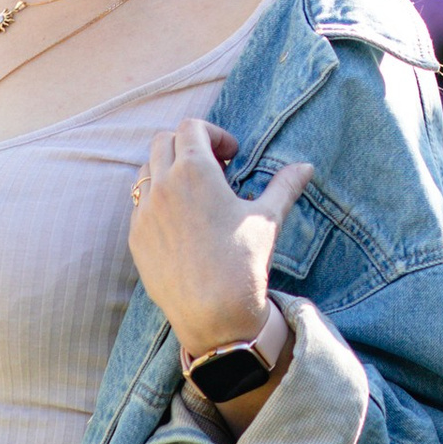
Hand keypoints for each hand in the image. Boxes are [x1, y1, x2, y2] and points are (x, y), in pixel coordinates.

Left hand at [127, 117, 314, 362]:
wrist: (214, 316)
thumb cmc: (244, 263)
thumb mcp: (268, 218)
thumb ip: (285, 185)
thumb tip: (306, 166)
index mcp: (195, 170)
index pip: (191, 127)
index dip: (214, 134)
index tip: (231, 156)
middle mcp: (163, 185)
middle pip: (164, 141)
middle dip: (189, 146)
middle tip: (215, 170)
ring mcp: (144, 212)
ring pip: (147, 170)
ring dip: (169, 170)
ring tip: (196, 194)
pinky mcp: (136, 237)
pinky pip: (140, 204)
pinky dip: (158, 200)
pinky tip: (182, 223)